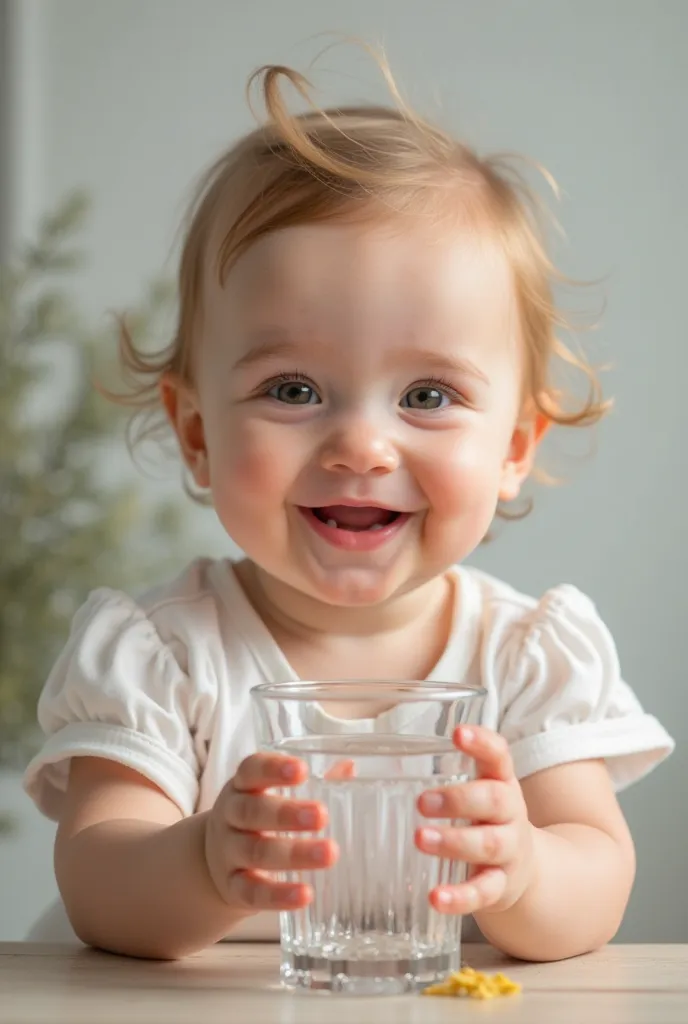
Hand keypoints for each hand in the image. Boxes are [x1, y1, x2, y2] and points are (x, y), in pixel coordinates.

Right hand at [204, 752, 338, 913]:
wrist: (210, 861)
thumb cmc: (256, 818)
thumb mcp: (270, 794)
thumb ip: (312, 781)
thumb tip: (350, 768)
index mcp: (242, 786)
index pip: (251, 770)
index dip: (273, 769)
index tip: (302, 770)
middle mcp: (230, 817)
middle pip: (252, 812)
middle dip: (287, 814)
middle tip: (322, 815)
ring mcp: (228, 854)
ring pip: (256, 852)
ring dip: (294, 854)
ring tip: (329, 854)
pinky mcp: (232, 888)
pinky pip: (252, 892)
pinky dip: (278, 895)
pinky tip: (305, 895)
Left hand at [415, 726, 533, 915]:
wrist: (525, 871)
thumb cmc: (479, 819)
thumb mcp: (467, 791)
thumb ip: (421, 776)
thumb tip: (346, 767)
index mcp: (499, 781)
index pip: (498, 754)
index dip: (482, 742)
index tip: (457, 734)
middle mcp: (509, 812)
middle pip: (494, 799)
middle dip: (459, 799)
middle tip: (421, 802)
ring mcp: (510, 850)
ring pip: (488, 844)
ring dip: (454, 842)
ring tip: (420, 839)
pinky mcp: (502, 887)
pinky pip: (484, 892)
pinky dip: (460, 897)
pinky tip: (435, 897)